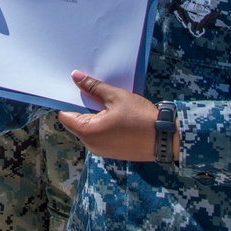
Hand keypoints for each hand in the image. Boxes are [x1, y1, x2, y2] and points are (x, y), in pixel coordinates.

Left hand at [58, 71, 174, 161]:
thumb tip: (75, 77)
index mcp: (88, 132)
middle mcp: (91, 145)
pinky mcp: (111, 153)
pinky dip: (102, 126)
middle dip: (82, 108)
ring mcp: (101, 151)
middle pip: (76, 123)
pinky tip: (114, 116)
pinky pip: (99, 137)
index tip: (75, 90)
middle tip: (93, 93)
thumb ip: (93, 87)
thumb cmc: (140, 117)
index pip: (65, 116)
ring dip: (93, 117)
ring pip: (88, 130)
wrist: (165, 139)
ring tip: (107, 103)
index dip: (68, 101)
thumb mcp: (116, 96)